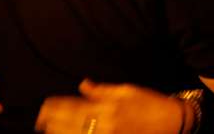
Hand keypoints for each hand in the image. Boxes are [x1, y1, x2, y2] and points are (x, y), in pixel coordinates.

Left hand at [35, 80, 183, 133]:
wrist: (173, 123)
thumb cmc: (151, 103)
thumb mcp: (127, 90)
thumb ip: (103, 90)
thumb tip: (83, 84)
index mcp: (108, 108)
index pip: (74, 108)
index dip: (56, 107)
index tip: (45, 105)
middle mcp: (105, 126)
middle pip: (71, 126)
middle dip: (52, 122)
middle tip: (40, 119)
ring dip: (60, 132)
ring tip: (48, 128)